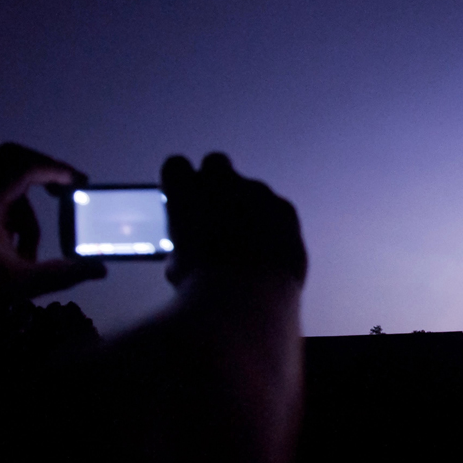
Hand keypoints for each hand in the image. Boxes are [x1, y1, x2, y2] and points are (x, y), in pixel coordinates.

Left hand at [0, 143, 105, 329]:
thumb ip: (63, 274)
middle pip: (11, 160)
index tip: (80, 183)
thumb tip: (100, 270)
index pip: (23, 165)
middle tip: (66, 194)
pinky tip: (10, 251)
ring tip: (29, 250)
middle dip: (43, 175)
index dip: (56, 169)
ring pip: (0, 182)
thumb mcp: (18, 285)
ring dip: (24, 208)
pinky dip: (7, 214)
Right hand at [160, 152, 306, 290]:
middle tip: (215, 214)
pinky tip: (268, 253)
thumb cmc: (203, 285)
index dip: (180, 185)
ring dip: (247, 208)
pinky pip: (277, 210)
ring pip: (251, 190)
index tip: (183, 202)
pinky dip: (273, 226)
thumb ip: (184, 243)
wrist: (247, 297)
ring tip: (245, 246)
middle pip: (216, 164)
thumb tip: (190, 250)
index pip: (176, 167)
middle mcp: (221, 181)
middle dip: (215, 183)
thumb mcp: (177, 264)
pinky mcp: (285, 209)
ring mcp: (258, 192)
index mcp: (185, 189)